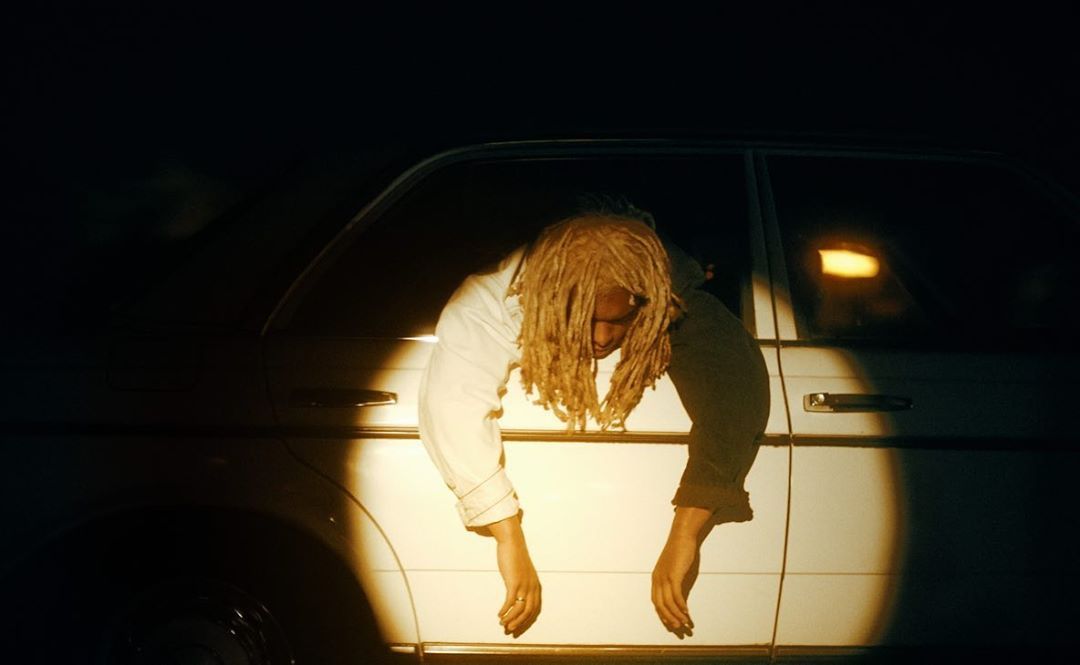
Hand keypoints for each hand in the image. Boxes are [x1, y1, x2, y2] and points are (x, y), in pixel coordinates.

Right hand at [489, 515, 541, 635]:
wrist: (513, 543)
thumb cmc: (516, 558)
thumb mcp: (524, 573)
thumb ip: (523, 584)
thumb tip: (518, 596)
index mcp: (536, 586)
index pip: (534, 609)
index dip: (526, 621)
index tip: (518, 628)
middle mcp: (532, 587)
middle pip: (528, 612)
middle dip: (518, 623)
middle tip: (509, 630)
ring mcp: (524, 585)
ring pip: (519, 609)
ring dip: (511, 619)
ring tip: (502, 624)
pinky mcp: (514, 582)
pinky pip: (510, 601)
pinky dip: (505, 610)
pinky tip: (499, 614)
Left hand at [652, 533, 696, 632]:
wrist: (682, 536)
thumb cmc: (680, 551)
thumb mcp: (674, 569)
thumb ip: (674, 582)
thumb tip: (679, 597)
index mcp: (656, 578)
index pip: (656, 602)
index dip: (663, 614)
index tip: (671, 624)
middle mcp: (657, 579)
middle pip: (660, 605)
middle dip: (669, 619)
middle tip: (679, 629)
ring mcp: (664, 577)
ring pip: (668, 603)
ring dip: (677, 615)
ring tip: (685, 624)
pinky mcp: (673, 575)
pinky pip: (676, 596)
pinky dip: (681, 606)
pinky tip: (687, 612)